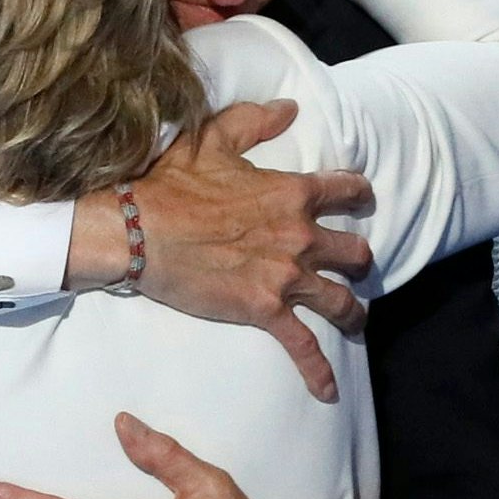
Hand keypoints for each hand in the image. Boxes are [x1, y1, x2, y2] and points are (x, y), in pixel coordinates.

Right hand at [67, 101, 374, 401]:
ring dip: (352, 310)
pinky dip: (317, 370)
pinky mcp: (265, 309)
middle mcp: (300, 235)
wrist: (137, 230)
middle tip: (351, 266)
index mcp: (292, 192)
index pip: (347, 190)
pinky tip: (327, 390)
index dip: (358, 194)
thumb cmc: (169, 183)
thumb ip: (254, 122)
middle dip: (356, 258)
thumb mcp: (212, 139)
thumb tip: (288, 108)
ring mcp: (286, 275)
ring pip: (341, 299)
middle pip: (355, 251)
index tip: (361, 199)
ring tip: (354, 319)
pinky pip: (303, 345)